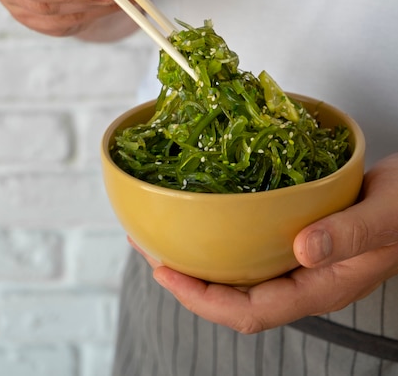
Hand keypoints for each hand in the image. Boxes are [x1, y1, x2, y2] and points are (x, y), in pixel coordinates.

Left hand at [133, 153, 397, 333]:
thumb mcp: (383, 218)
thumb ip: (347, 236)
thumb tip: (300, 250)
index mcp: (321, 286)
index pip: (250, 311)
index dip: (203, 299)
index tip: (165, 272)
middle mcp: (307, 280)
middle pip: (236, 298)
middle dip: (190, 282)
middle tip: (153, 251)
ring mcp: (305, 262)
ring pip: (244, 275)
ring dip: (206, 262)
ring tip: (172, 238)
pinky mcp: (305, 240)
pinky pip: (257, 251)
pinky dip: (229, 241)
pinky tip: (215, 221)